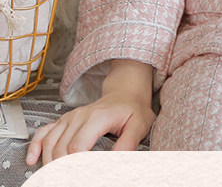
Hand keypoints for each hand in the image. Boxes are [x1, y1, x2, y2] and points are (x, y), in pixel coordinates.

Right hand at [25, 90, 154, 165]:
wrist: (126, 92)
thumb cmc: (132, 108)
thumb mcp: (139, 124)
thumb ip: (128, 143)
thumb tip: (117, 160)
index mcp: (97, 117)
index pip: (77, 146)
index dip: (74, 167)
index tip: (77, 177)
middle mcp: (80, 116)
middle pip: (61, 148)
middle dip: (60, 168)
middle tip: (66, 179)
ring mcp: (70, 117)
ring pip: (50, 142)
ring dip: (48, 162)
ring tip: (53, 176)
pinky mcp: (64, 120)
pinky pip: (44, 132)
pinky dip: (36, 146)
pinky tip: (33, 159)